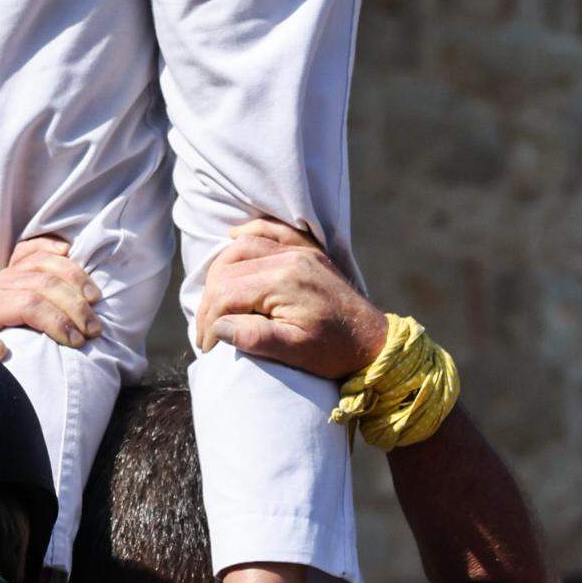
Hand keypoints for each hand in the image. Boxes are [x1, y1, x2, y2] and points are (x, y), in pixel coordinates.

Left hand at [0, 237, 97, 358]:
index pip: (28, 304)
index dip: (57, 320)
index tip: (77, 341)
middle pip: (43, 283)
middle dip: (74, 305)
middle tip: (94, 329)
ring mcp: (4, 273)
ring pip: (43, 262)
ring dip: (75, 279)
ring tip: (95, 301)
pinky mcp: (12, 268)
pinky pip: (31, 249)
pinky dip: (50, 245)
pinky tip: (68, 250)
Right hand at [192, 223, 383, 381]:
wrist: (374, 342)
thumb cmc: (335, 352)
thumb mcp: (295, 352)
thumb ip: (254, 337)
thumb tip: (218, 327)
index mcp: (284, 282)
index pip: (226, 294)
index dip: (209, 322)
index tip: (208, 346)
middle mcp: (290, 258)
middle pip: (228, 270)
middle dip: (210, 302)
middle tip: (207, 331)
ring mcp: (300, 251)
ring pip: (242, 248)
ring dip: (221, 273)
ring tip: (215, 304)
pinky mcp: (308, 251)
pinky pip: (271, 230)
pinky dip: (249, 234)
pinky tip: (233, 238)